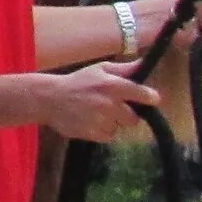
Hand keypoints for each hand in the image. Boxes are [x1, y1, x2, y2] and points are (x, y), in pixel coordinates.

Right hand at [32, 63, 162, 142]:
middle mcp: (109, 104)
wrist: (49, 99)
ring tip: (97, 114)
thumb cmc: (77, 82)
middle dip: (127, 114)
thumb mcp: (99, 69)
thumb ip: (124, 69)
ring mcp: (101, 121)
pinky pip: (109, 136)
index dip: (150, 98)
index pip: (142, 94)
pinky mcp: (93, 134)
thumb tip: (144, 64)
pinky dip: (103, 131)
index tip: (152, 99)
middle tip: (114, 108)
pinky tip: (91, 121)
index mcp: (113, 86)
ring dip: (113, 123)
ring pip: (120, 128)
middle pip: (134, 118)